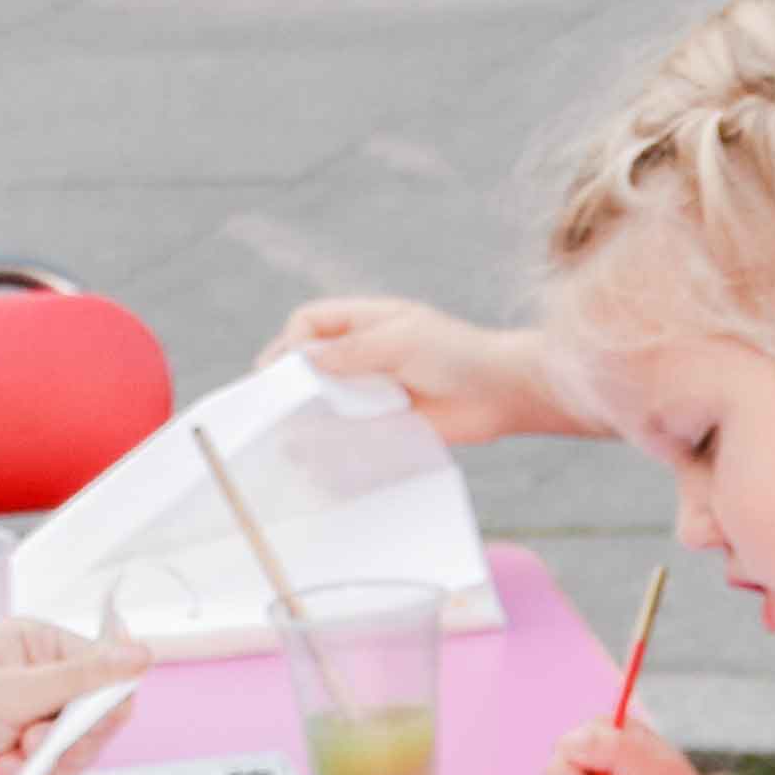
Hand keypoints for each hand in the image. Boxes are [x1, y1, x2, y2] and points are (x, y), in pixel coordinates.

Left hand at [0, 620, 153, 774]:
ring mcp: (29, 728)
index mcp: (34, 646)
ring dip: (46, 765)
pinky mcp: (21, 769)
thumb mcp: (9, 691)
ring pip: (81, 755)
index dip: (103, 698)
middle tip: (32, 739)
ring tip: (5, 760)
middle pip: (98, 717)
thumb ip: (82, 679)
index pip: (104, 668)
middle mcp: (36, 684)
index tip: (81, 716)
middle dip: (68, 739)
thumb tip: (140, 652)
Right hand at [261, 293, 564, 442]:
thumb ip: (355, 350)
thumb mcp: (402, 341)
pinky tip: (320, 454)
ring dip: (308, 415)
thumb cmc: (457, 354)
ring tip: (291, 436)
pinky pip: (350, 431)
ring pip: (326, 399)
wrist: (501, 394)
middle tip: (273, 404)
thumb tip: (306, 359)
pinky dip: (334, 441)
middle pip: (311, 362)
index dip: (292, 342)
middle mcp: (364, 353)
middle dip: (291, 381)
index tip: (289, 370)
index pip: (310, 323)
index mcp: (365, 321)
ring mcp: (374, 388)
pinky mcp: (386, 422)